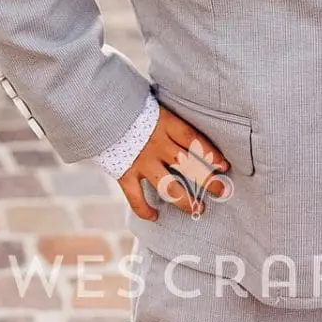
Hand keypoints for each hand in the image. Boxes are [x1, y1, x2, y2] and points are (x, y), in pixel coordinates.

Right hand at [117, 106, 230, 222]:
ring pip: (168, 187)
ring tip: (198, 209)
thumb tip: (188, 122)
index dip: (210, 153)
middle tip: (221, 191)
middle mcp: (156, 144)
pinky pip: (136, 198)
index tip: (225, 165)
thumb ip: (169, 118)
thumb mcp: (154, 104)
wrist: (96, 109)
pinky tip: (155, 216)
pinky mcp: (124, 174)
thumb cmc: (129, 105)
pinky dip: (145, 210)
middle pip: (187, 165)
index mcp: (165, 124)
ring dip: (185, 201)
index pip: (193, 139)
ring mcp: (140, 161)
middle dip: (207, 180)